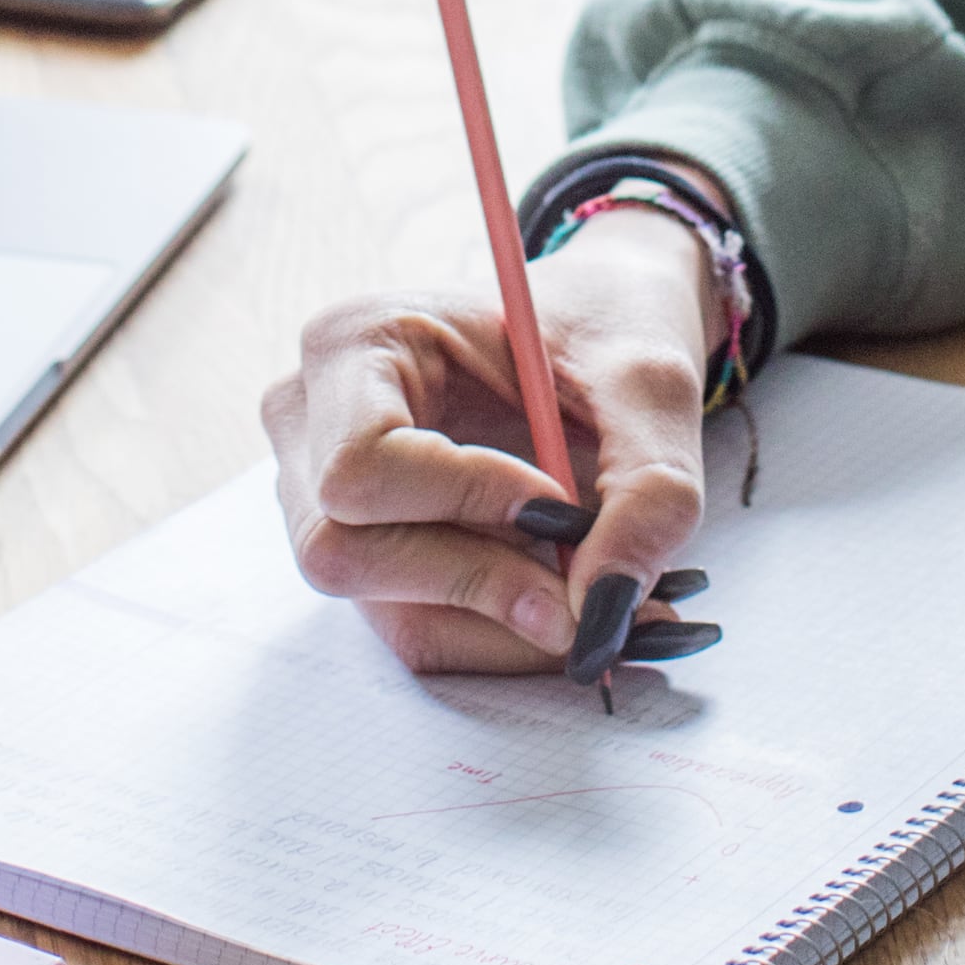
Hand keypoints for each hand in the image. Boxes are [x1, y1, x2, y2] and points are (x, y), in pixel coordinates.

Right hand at [264, 206, 722, 676]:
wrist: (601, 333)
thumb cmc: (608, 327)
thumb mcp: (651, 380)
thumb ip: (648, 487)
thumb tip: (606, 609)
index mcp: (356, 342)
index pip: (362, 464)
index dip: (461, 501)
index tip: (560, 506)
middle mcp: (313, 424)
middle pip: (345, 553)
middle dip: (480, 586)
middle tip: (590, 595)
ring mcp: (325, 497)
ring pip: (390, 612)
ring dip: (507, 627)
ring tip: (605, 604)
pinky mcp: (371, 553)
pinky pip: (423, 630)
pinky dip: (507, 637)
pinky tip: (573, 605)